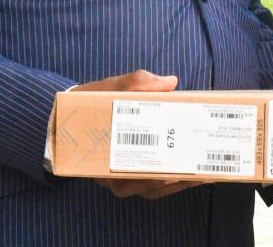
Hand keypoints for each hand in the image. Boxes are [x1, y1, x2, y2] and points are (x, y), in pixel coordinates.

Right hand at [76, 69, 200, 199]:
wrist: (70, 114)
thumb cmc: (89, 103)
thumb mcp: (108, 88)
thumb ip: (136, 83)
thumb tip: (170, 82)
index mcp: (100, 156)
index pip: (125, 175)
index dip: (151, 178)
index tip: (173, 173)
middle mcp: (109, 173)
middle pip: (143, 185)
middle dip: (172, 180)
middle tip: (198, 171)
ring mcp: (119, 176)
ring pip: (150, 189)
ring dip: (177, 183)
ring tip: (202, 174)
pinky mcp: (130, 174)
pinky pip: (152, 185)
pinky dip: (172, 181)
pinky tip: (193, 172)